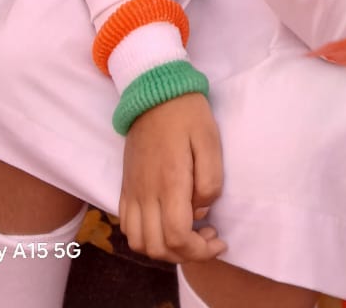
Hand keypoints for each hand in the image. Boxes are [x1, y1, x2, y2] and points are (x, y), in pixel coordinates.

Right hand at [119, 94, 225, 263]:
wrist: (154, 91)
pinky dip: (145, 237)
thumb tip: (200, 210)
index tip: (219, 240)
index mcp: (170, 182)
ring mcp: (132, 190)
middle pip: (157, 248)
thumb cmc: (187, 114)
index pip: (178, 238)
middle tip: (208, 238)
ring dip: (163, 250)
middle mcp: (146, 192)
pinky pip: (127, 226)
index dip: (200, 251)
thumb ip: (210, 181)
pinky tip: (164, 224)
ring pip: (139, 242)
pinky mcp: (126, 185)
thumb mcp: (211, 141)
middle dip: (186, 255)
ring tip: (187, 235)